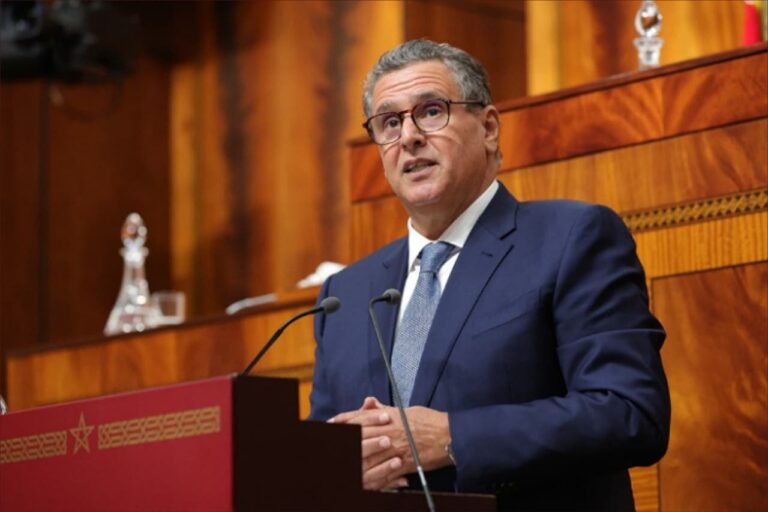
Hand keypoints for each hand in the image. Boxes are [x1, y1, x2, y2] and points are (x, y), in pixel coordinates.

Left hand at [329, 397, 452, 489]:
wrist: (449, 436)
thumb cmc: (429, 420)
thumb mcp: (405, 410)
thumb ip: (384, 409)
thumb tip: (369, 402)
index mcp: (389, 417)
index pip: (360, 417)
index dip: (343, 420)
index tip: (330, 423)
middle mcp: (389, 432)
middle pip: (359, 436)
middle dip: (342, 439)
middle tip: (329, 442)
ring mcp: (395, 449)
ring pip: (368, 456)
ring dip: (353, 460)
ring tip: (341, 463)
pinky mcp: (403, 464)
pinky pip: (384, 472)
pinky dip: (373, 476)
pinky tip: (363, 479)